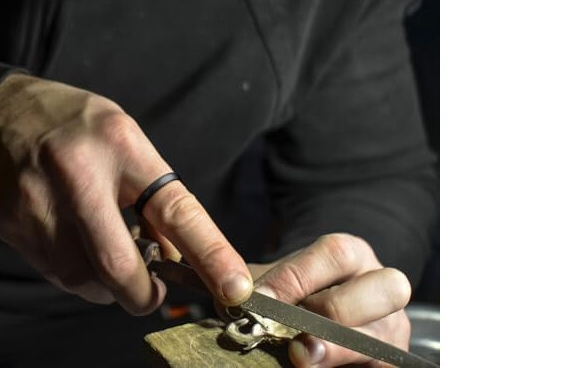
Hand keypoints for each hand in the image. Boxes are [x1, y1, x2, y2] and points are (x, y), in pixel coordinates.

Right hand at [0, 74, 251, 314]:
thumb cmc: (73, 125)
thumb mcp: (124, 138)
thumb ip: (152, 193)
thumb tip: (175, 255)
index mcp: (120, 145)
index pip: (175, 209)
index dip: (210, 253)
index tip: (233, 286)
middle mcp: (78, 175)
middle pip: (120, 266)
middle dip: (143, 294)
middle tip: (151, 292)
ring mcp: (39, 204)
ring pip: (86, 279)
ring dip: (106, 282)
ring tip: (101, 244)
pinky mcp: (13, 226)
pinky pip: (56, 274)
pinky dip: (77, 272)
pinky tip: (73, 241)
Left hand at [253, 233, 410, 366]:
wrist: (313, 320)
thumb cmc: (291, 298)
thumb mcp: (274, 282)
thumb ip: (253, 282)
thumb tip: (219, 285)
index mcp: (352, 254)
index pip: (334, 254)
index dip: (295, 278)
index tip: (259, 299)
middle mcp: (382, 284)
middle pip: (383, 288)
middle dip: (333, 309)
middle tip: (289, 325)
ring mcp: (392, 325)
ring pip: (383, 334)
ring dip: (338, 347)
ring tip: (302, 355)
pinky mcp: (391, 359)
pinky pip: (382, 363)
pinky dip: (345, 366)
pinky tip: (314, 366)